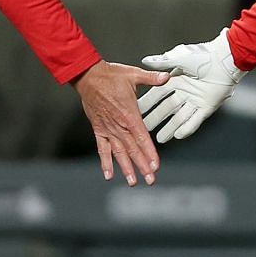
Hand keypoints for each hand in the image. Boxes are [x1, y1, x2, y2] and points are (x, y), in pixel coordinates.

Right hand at [75, 60, 169, 183]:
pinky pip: (102, 149)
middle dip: (142, 166)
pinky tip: (108, 175)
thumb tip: (167, 76)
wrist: (88, 76)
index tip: (156, 166)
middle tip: (150, 180)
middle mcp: (118, 126)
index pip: (142, 138)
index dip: (149, 153)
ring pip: (119, 153)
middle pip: (133, 150)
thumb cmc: (111, 75)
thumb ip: (152, 78)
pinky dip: (105, 162)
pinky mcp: (98, 129)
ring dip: (126, 168)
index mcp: (129, 114)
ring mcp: (108, 129)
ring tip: (133, 182)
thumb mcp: (133, 74)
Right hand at [139, 31, 243, 143]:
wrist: (224, 60)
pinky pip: (195, 120)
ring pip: (180, 117)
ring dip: (170, 128)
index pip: (158, 94)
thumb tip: (145, 61)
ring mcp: (196, 100)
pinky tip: (178, 136)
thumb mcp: (179, 57)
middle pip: (167, 109)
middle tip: (144, 129)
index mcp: (176, 80)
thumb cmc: (203, 55)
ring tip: (160, 139)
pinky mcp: (207, 106)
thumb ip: (161, 62)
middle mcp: (185, 91)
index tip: (137, 111)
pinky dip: (187, 128)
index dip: (148, 103)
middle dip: (155, 119)